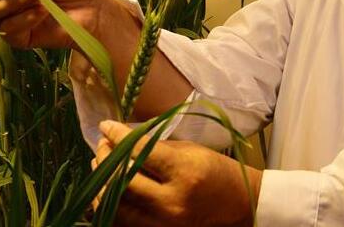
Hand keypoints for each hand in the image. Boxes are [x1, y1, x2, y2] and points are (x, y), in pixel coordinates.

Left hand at [92, 121, 261, 226]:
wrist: (242, 206)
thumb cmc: (218, 172)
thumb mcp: (191, 151)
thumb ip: (156, 147)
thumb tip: (123, 139)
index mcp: (185, 173)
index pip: (140, 152)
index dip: (118, 136)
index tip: (106, 125)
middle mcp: (172, 202)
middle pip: (122, 181)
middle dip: (106, 159)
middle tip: (102, 145)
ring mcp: (164, 224)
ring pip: (117, 206)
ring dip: (103, 184)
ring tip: (101, 166)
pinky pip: (124, 223)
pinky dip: (111, 205)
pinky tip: (108, 190)